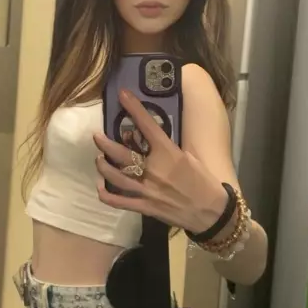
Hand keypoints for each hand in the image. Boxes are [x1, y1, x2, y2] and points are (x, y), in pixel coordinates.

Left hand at [93, 89, 227, 232]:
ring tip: (98, 159)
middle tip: (96, 136)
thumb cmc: (203, 181)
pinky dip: (106, 195)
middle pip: (122, 154)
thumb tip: (153, 137)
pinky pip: (119, 202)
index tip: (122, 95)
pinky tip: (100, 187)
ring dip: (103, 166)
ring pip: (116, 177)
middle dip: (105, 144)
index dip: (134, 108)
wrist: (211, 212)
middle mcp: (154, 170)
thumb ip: (169, 148)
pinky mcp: (145, 207)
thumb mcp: (190, 157)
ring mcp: (147, 190)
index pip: (147, 126)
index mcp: (168, 153)